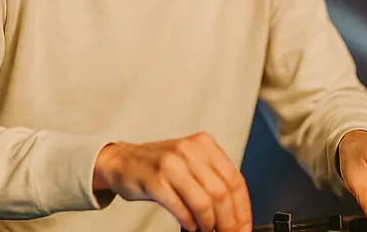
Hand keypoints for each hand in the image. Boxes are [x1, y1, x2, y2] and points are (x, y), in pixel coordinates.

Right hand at [93, 132, 252, 231]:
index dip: (242, 209)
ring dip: (209, 224)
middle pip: (222, 193)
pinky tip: (191, 227)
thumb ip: (213, 180)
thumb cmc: (160, 165)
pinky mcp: (155, 180)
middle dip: (229, 221)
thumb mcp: (191, 162)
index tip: (244, 227)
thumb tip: (235, 214)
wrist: (123, 160)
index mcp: (204, 144)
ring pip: (204, 202)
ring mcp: (171, 164)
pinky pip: (181, 208)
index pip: (234, 180)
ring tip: (208, 231)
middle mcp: (189, 150)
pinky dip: (190, 223)